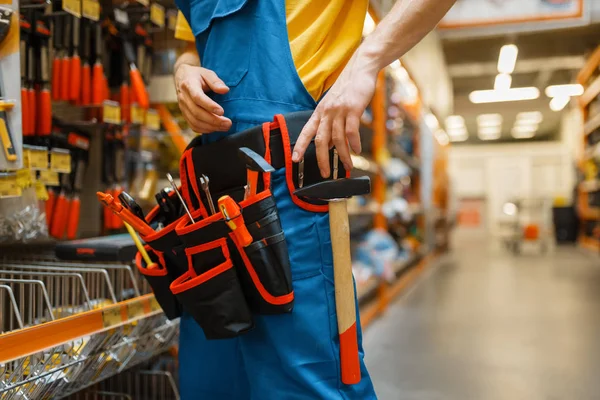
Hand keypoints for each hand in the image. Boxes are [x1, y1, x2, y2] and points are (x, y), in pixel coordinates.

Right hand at [175, 65, 231, 132]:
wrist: (182, 77)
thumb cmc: (198, 75)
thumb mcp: (207, 73)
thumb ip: (216, 81)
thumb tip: (225, 90)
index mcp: (189, 85)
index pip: (197, 97)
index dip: (209, 106)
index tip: (222, 111)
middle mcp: (184, 98)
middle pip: (197, 113)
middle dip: (214, 120)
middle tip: (228, 123)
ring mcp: (183, 108)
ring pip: (195, 122)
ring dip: (211, 127)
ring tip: (225, 127)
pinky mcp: (185, 115)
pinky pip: (193, 126)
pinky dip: (205, 130)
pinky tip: (215, 129)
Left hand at [292, 55, 377, 177]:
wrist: (361, 68)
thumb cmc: (349, 88)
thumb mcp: (335, 106)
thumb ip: (332, 124)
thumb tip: (331, 145)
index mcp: (320, 112)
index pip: (306, 131)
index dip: (300, 146)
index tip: (295, 159)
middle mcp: (327, 112)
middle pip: (321, 140)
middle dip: (322, 159)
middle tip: (325, 173)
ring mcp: (339, 110)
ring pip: (338, 139)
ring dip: (342, 155)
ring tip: (347, 166)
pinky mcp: (353, 108)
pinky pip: (351, 131)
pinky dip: (354, 143)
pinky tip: (357, 150)